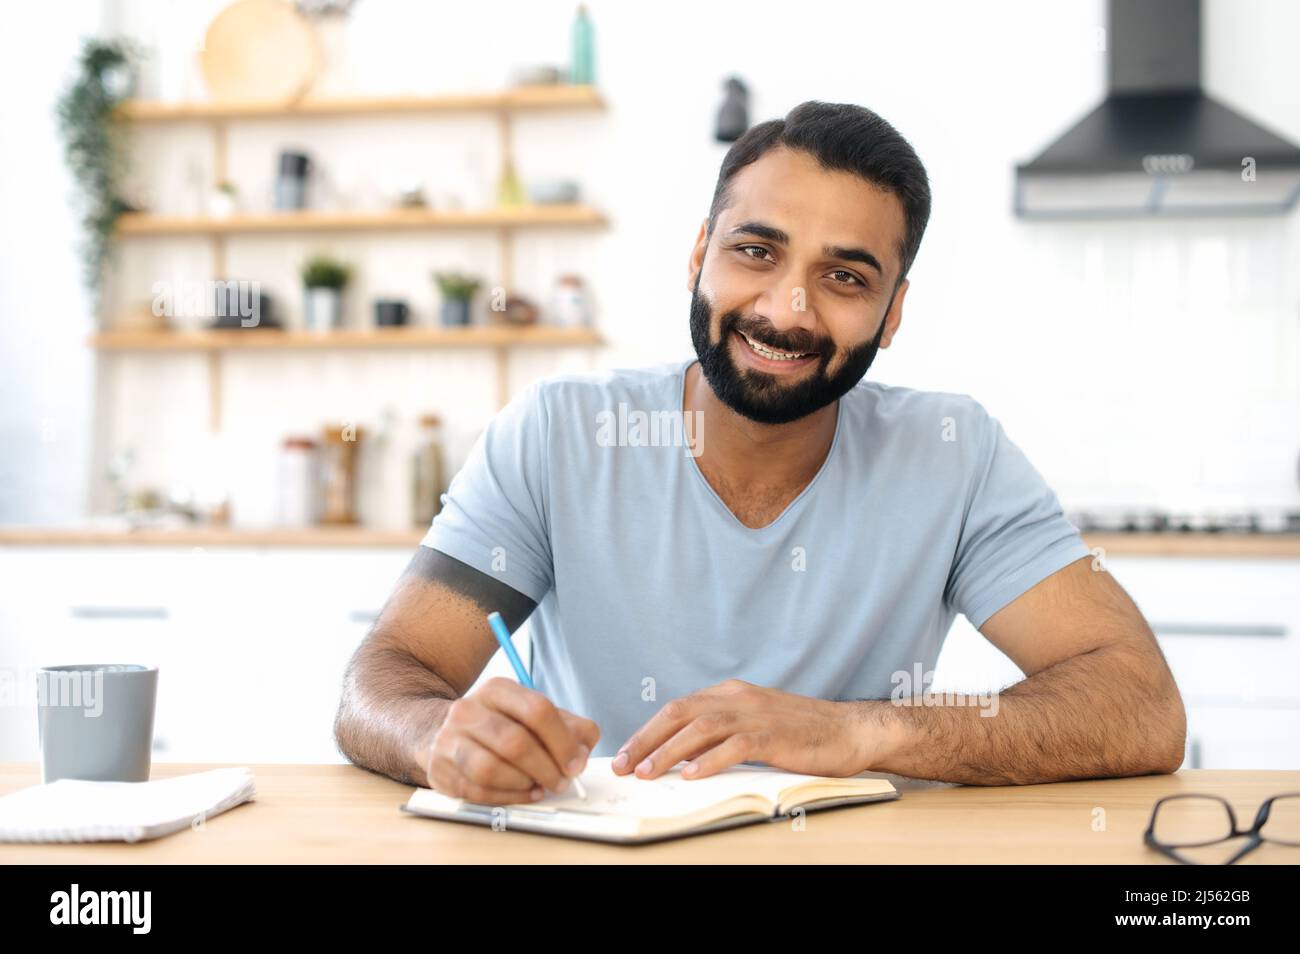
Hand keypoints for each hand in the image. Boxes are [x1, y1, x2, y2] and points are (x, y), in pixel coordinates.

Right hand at [414, 678, 599, 804]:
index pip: (537, 710)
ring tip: (540, 786)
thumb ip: (567, 726)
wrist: (439, 730)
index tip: (577, 763)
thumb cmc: (498, 723)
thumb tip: (582, 751)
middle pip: (515, 742)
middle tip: (562, 781)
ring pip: (490, 769)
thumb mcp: (531, 712)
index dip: (563, 741)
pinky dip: (507, 797)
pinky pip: (476, 791)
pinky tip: (523, 793)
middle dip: (546, 768)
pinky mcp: (439, 770)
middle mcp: (468, 710)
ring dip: (524, 784)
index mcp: (497, 690)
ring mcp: (449, 740)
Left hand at [611, 679, 871, 780]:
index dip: (647, 731)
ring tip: (647, 772)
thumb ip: (720, 734)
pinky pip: (734, 746)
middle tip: (624, 765)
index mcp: (730, 693)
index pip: (678, 709)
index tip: (625, 754)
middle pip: (680, 714)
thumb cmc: (801, 733)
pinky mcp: (774, 735)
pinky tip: (691, 775)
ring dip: (668, 751)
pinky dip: (709, 760)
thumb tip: (679, 756)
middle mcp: (738, 698)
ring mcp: (756, 715)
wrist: (850, 731)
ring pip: (700, 728)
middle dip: (646, 740)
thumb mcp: (753, 725)